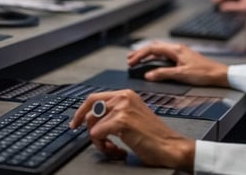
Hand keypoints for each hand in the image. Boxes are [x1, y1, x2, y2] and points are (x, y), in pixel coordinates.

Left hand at [69, 90, 194, 170]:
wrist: (170, 146)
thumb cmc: (153, 137)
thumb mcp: (132, 117)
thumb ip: (114, 114)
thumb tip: (91, 120)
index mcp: (126, 95)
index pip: (94, 98)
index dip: (81, 112)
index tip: (75, 123)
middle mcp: (123, 97)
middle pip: (90, 110)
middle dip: (88, 128)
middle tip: (97, 142)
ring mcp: (122, 107)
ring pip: (92, 124)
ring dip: (99, 141)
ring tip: (114, 148)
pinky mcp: (121, 121)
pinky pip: (97, 134)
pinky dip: (103, 146)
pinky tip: (117, 150)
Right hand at [127, 41, 228, 86]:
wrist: (219, 74)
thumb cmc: (204, 73)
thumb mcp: (181, 75)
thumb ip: (163, 74)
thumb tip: (148, 75)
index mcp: (176, 50)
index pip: (152, 49)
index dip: (140, 55)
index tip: (131, 62)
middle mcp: (177, 49)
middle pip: (155, 47)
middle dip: (141, 53)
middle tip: (130, 59)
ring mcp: (181, 53)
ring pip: (160, 50)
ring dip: (148, 54)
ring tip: (138, 60)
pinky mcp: (183, 58)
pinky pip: (165, 55)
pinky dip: (156, 58)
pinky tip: (154, 63)